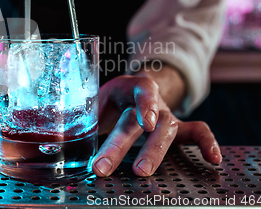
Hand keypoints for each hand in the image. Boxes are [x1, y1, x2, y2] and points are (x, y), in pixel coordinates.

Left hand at [92, 75, 221, 176]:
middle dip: (124, 144)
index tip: (145, 121)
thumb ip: (80, 117)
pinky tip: (213, 160)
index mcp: (128, 88)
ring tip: (142, 172)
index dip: (146, 103)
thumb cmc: (112, 100)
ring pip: (168, 130)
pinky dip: (207, 143)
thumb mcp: (94, 100)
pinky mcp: (178, 128)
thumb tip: (46, 143)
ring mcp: (167, 114)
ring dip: (155, 152)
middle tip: (105, 166)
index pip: (142, 89)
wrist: (135, 91)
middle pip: (142, 119)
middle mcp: (151, 101)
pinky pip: (198, 131)